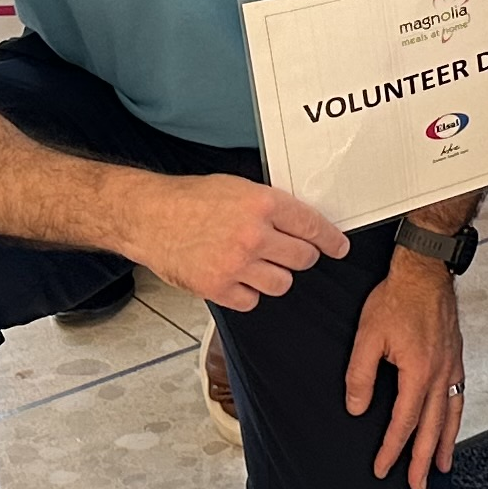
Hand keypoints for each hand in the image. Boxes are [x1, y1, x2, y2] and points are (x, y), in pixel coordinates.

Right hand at [127, 171, 347, 308]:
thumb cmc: (190, 199)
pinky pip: (252, 300)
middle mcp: (254, 235)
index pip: (312, 225)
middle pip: (303, 259)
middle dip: (301, 257)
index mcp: (262, 204)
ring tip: (256, 264)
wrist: (148, 217)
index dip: (330, 239)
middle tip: (290, 253)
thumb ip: (269, 205)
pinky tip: (235, 277)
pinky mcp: (218, 287)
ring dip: (274, 276)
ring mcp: (236, 264)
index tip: (339, 247)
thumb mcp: (237, 188)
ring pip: (282, 283)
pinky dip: (247, 292)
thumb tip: (299, 222)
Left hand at [344, 249, 466, 486]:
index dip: (392, 449)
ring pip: (450, 414)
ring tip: (440, 466)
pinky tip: (451, 424)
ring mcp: (451, 365)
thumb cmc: (396, 299)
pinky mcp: (456, 357)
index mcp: (417, 372)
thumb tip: (356, 408)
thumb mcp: (367, 337)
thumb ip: (361, 376)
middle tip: (416, 484)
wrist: (425, 270)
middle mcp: (439, 373)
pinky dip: (455, 416)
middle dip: (422, 459)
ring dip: (444, 443)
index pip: (403, 422)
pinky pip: (458, 395)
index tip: (382, 468)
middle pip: (432, 427)